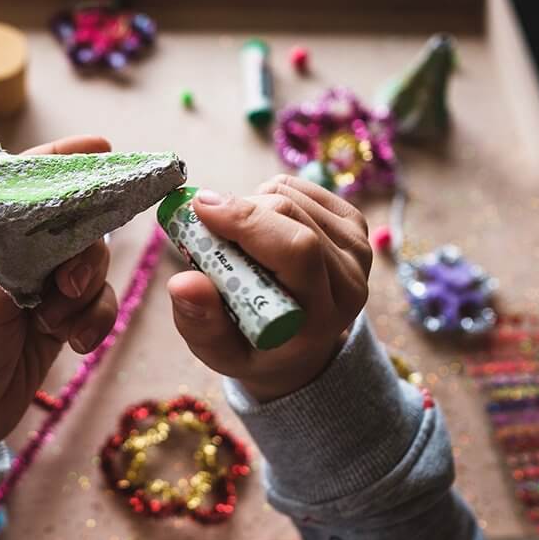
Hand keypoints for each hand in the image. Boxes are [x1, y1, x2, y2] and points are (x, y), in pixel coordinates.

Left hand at [0, 136, 117, 461]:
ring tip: (54, 324)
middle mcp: (17, 249)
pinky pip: (99, 303)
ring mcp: (42, 281)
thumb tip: (60, 223)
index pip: (27, 180)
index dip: (66, 159)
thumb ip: (21, 259)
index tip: (105, 148)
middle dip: (84, 254)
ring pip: (94, 265)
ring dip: (84, 297)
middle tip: (68, 289)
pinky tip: (72, 345)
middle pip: (77, 222)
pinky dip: (93, 322)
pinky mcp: (62, 313)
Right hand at [167, 175, 371, 402]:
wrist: (296, 346)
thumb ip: (201, 323)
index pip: (297, 250)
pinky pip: (297, 186)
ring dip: (249, 206)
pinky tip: (261, 227)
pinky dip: (266, 196)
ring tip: (237, 242)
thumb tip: (181, 282)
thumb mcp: (220, 353)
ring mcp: (357, 246)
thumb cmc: (253, 348)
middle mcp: (350, 278)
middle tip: (203, 230)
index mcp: (321, 316)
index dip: (246, 221)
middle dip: (237, 211)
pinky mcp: (352, 223)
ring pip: (290, 195)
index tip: (200, 208)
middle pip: (291, 214)